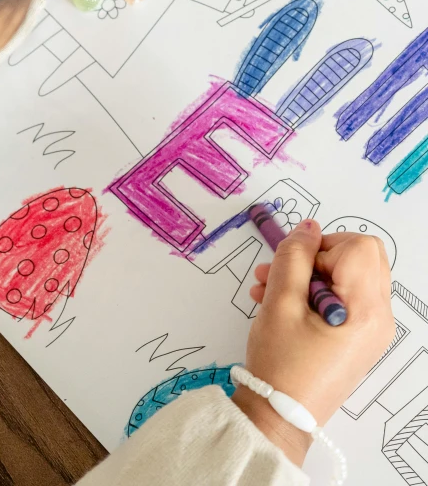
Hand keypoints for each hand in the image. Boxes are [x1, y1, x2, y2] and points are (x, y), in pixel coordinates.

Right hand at [232, 220, 394, 465]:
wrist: (280, 418)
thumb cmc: (281, 363)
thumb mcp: (280, 302)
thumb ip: (293, 257)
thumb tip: (307, 227)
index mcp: (366, 309)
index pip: (359, 247)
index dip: (323, 246)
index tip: (292, 266)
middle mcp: (379, 318)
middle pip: (360, 258)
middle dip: (316, 257)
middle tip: (281, 271)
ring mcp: (371, 329)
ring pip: (348, 277)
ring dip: (308, 274)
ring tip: (267, 288)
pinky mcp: (359, 337)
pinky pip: (344, 298)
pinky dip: (314, 292)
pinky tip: (278, 303)